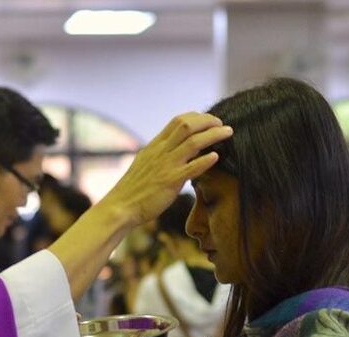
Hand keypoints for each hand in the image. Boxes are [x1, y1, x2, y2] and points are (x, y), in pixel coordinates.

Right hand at [99, 112, 230, 226]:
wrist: (120, 206)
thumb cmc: (134, 189)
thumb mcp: (145, 164)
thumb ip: (161, 155)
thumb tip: (176, 151)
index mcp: (155, 146)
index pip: (177, 121)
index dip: (197, 117)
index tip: (209, 121)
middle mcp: (161, 151)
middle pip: (187, 125)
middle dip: (208, 121)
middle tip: (222, 125)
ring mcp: (166, 165)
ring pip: (193, 142)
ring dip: (213, 135)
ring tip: (228, 133)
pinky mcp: (170, 182)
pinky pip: (191, 168)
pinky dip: (205, 161)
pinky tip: (217, 157)